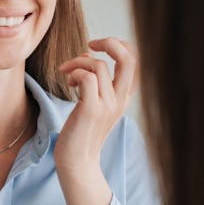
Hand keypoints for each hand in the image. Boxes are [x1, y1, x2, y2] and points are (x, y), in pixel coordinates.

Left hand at [54, 37, 138, 204]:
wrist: (76, 162)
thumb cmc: (80, 131)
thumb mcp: (93, 102)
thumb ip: (94, 78)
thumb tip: (87, 52)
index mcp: (123, 96)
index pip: (136, 60)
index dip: (120, 44)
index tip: (97, 46)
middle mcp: (120, 99)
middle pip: (129, 58)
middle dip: (110, 42)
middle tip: (90, 44)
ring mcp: (108, 105)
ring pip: (99, 66)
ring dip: (78, 62)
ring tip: (67, 74)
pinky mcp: (91, 110)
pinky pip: (87, 78)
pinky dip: (75, 74)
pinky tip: (68, 84)